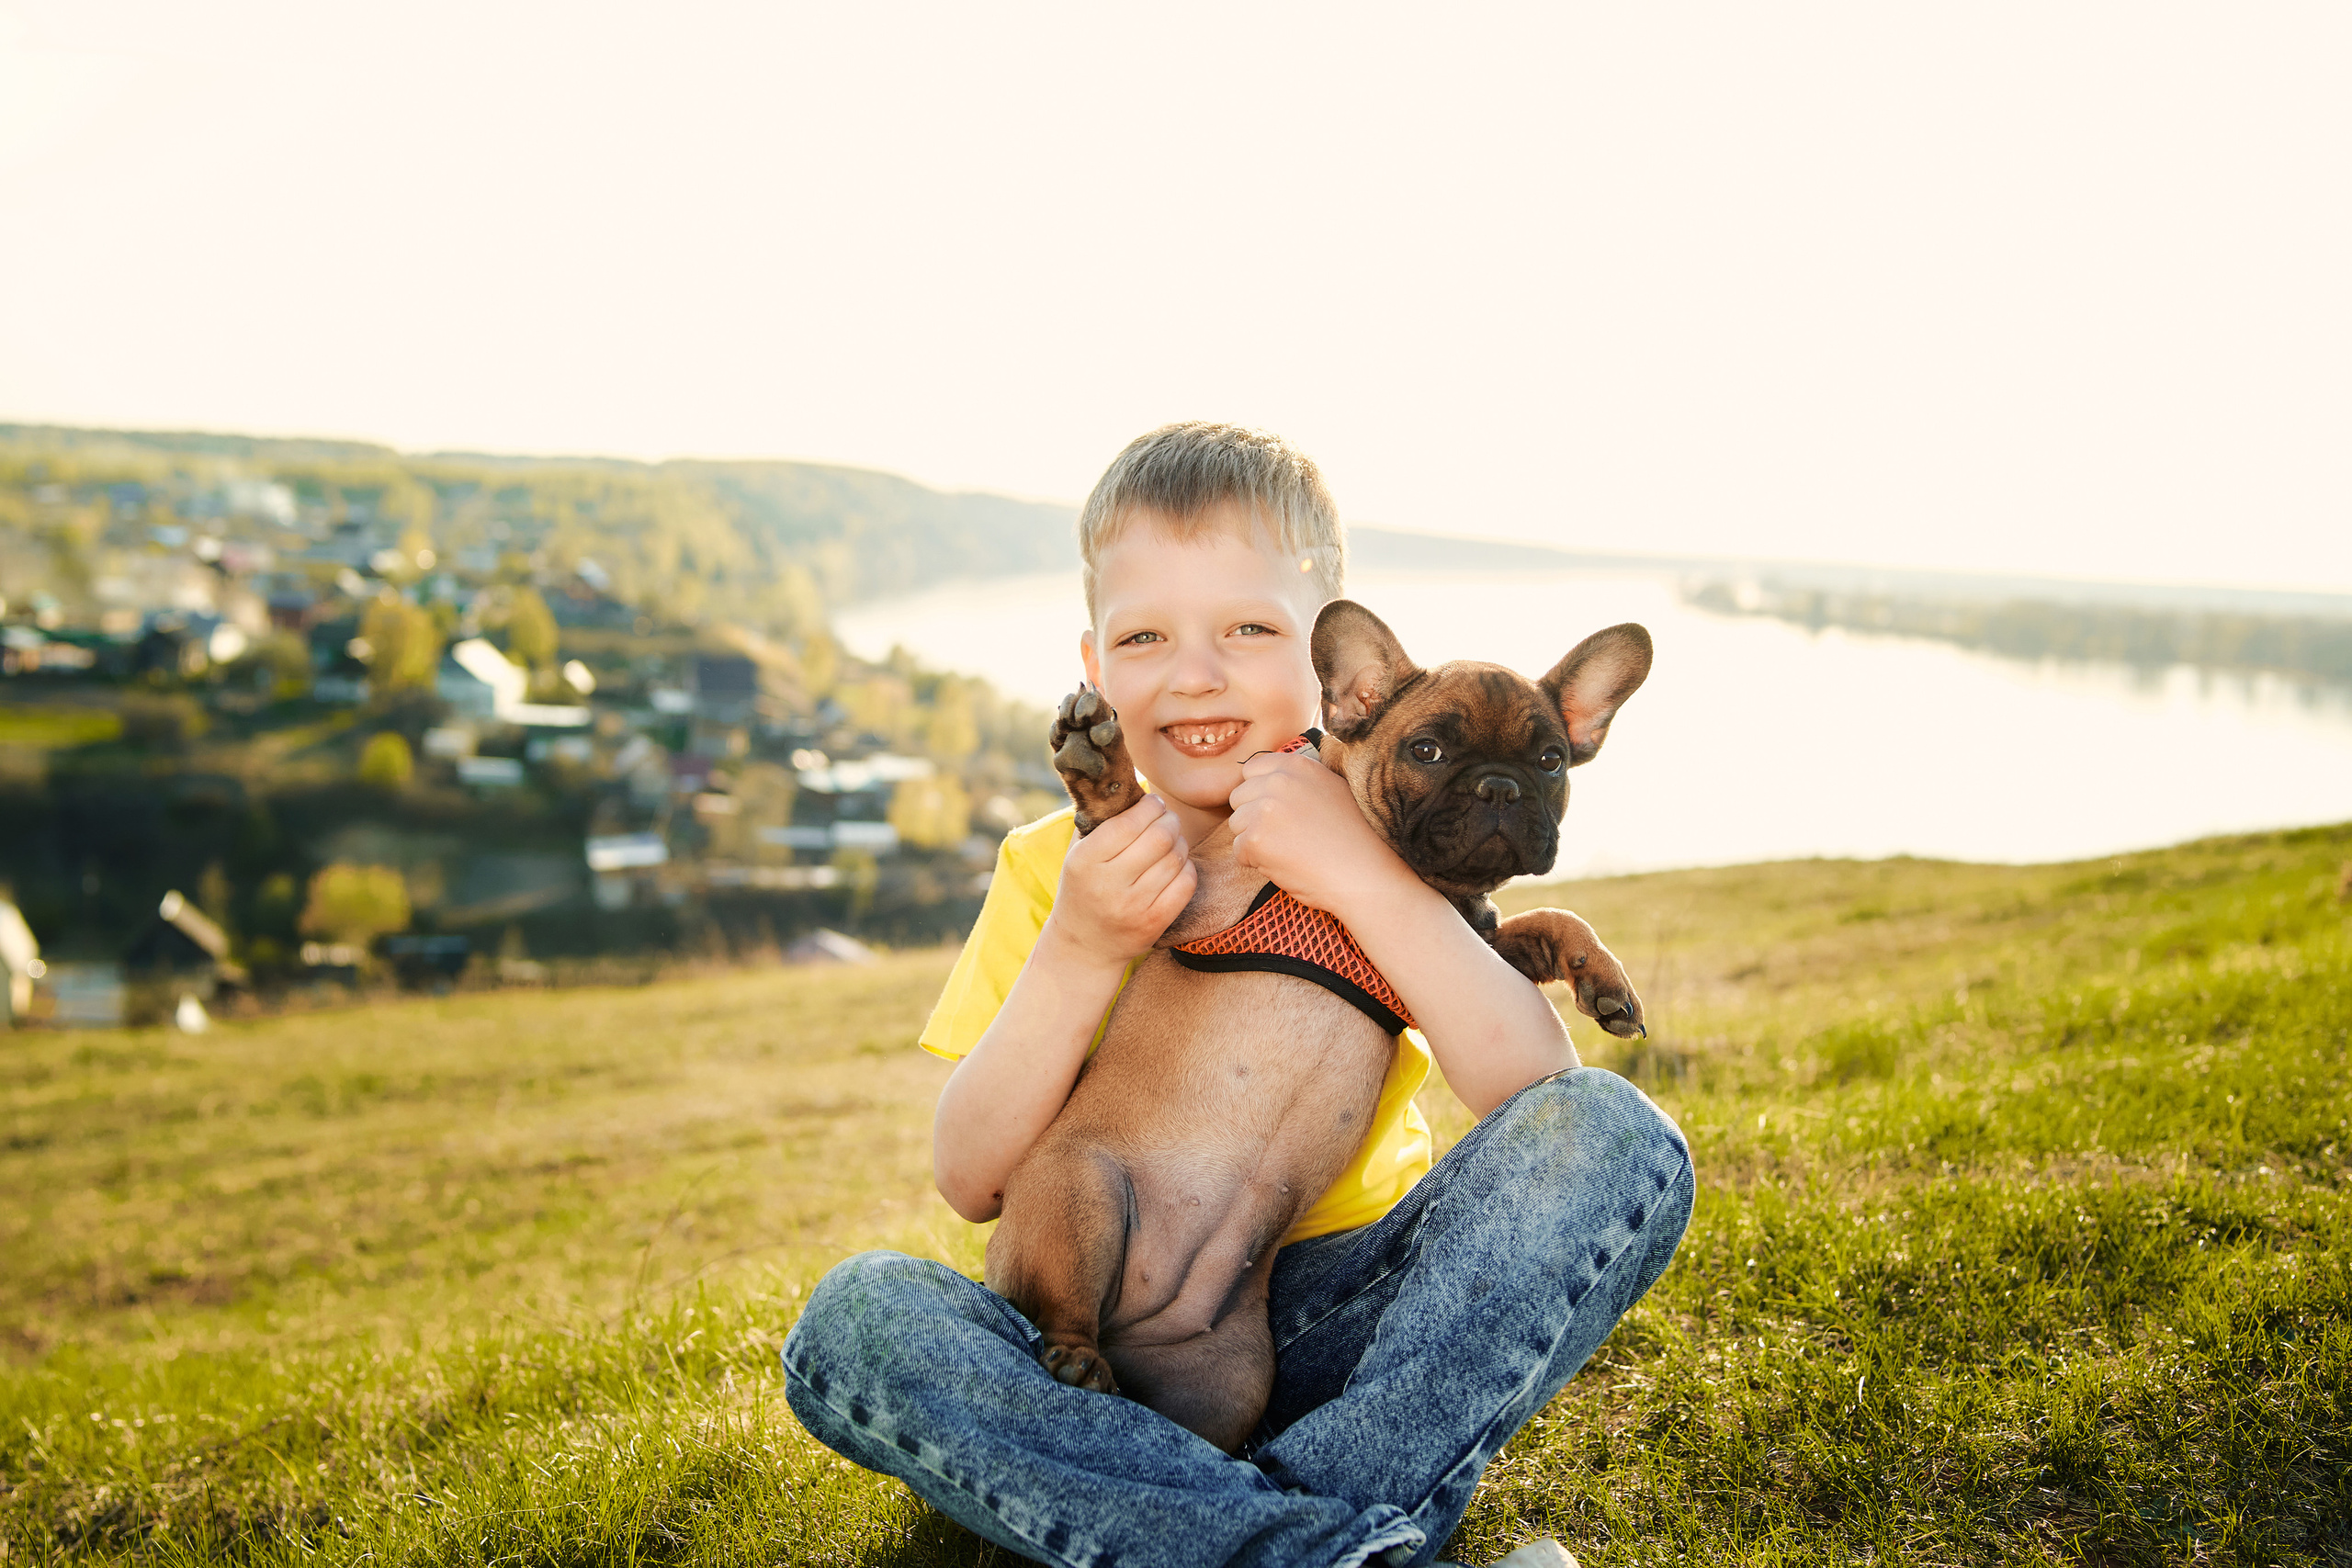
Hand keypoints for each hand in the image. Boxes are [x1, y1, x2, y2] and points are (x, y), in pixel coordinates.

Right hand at [1042, 794, 1196, 969]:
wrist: (1084, 946)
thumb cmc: (1083, 889)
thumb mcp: (1077, 855)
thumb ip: (1099, 821)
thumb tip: (1133, 783)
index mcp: (1084, 862)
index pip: (1129, 822)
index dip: (1150, 806)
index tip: (1154, 802)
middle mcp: (1108, 884)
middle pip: (1159, 837)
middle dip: (1170, 820)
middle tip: (1167, 818)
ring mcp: (1133, 906)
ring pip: (1176, 857)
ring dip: (1180, 842)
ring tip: (1171, 840)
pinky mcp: (1154, 923)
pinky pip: (1186, 883)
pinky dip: (1186, 867)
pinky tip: (1176, 865)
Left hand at [1228, 752, 1415, 920]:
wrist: (1365, 875)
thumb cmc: (1353, 839)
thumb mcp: (1332, 789)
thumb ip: (1300, 779)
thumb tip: (1268, 778)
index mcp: (1298, 766)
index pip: (1251, 769)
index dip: (1259, 793)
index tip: (1278, 811)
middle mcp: (1279, 781)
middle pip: (1239, 797)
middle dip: (1254, 818)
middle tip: (1287, 836)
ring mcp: (1265, 808)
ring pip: (1237, 824)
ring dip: (1255, 840)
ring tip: (1289, 850)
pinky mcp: (1256, 839)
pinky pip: (1239, 851)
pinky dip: (1256, 862)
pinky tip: (1285, 864)